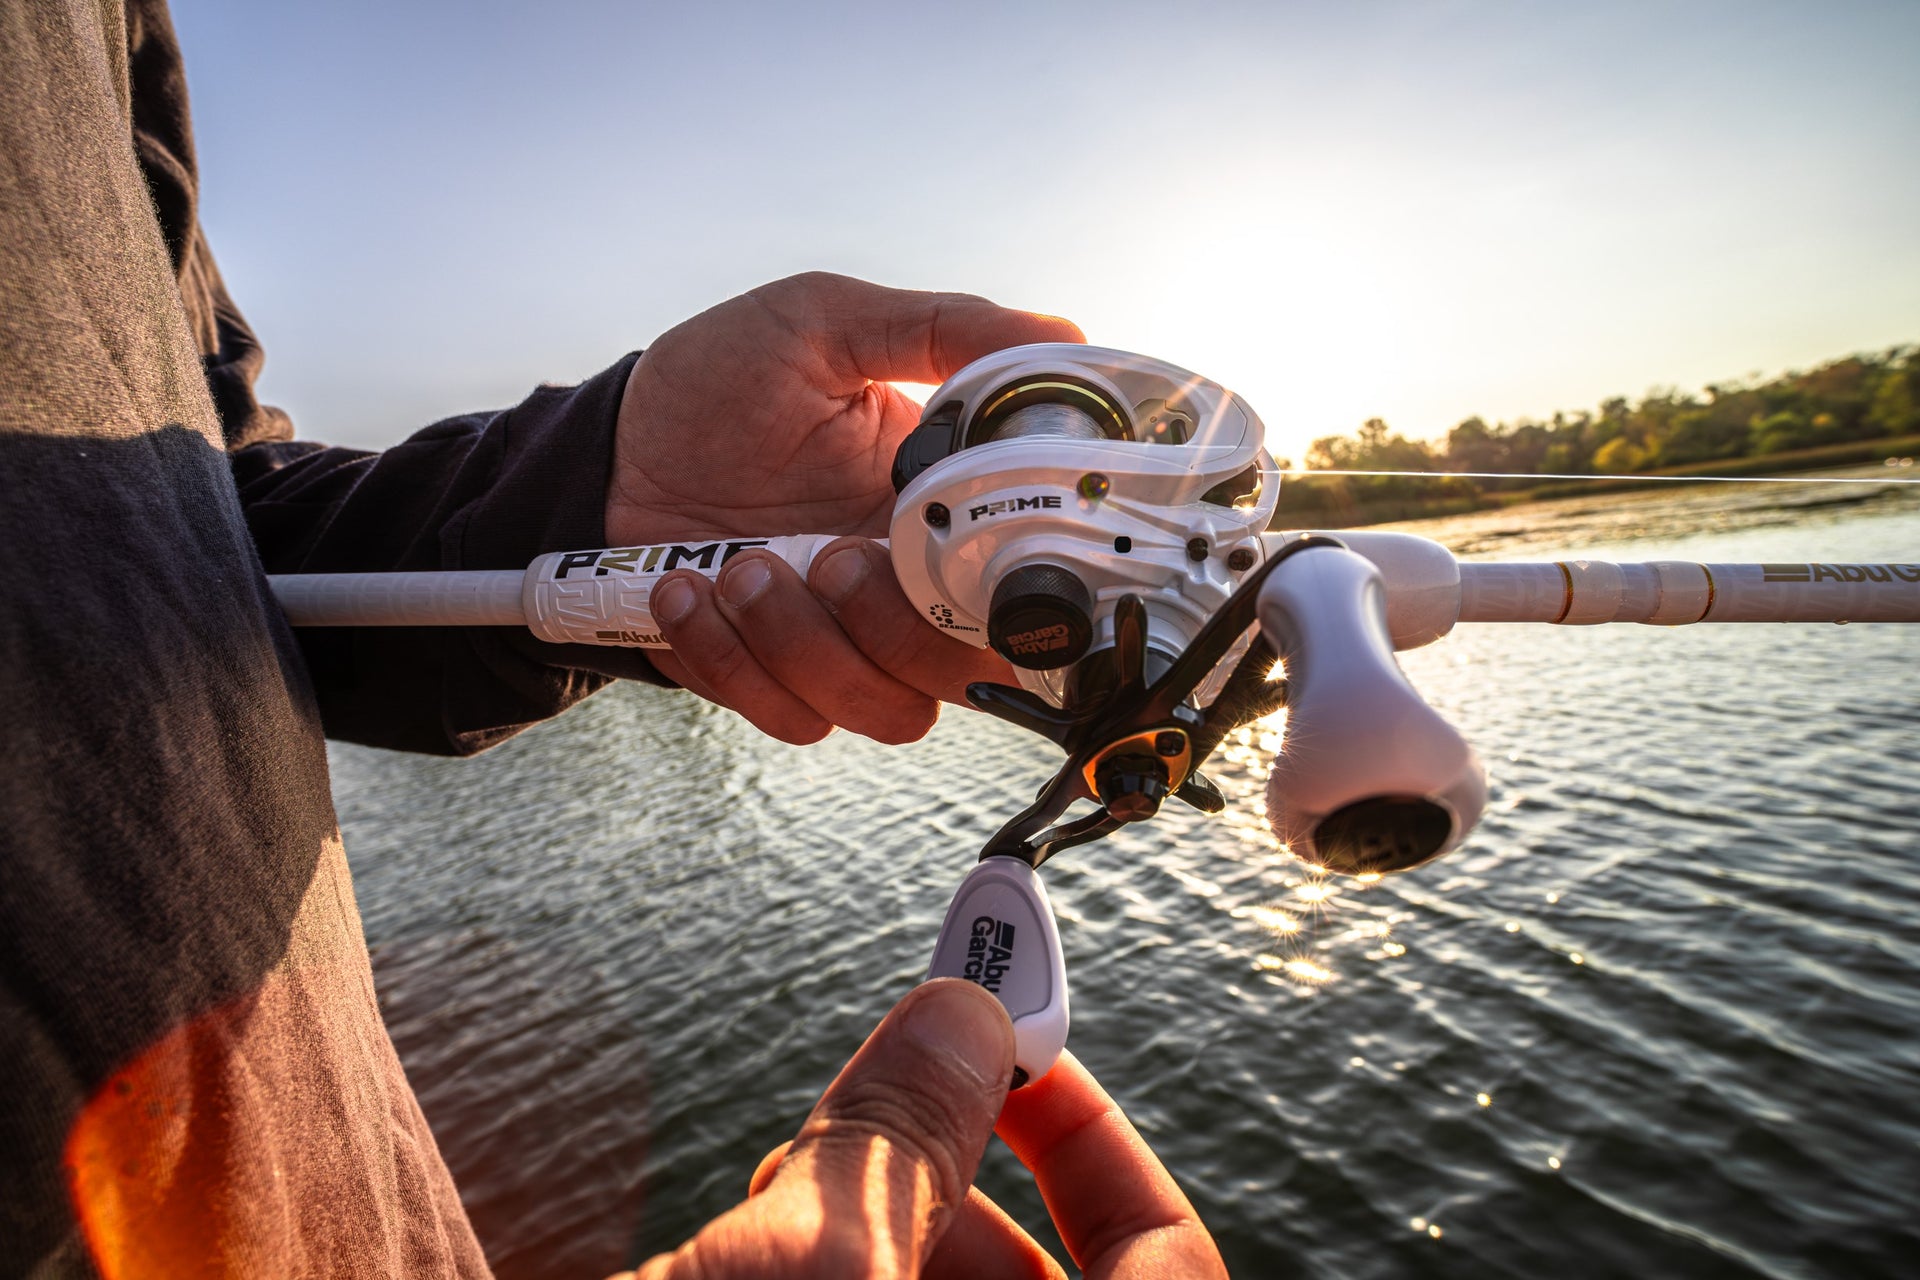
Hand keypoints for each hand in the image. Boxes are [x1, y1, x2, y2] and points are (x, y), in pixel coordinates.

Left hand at [609, 272, 1083, 743]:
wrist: (605, 450)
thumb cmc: (716, 382)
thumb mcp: (827, 321)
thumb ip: (945, 329)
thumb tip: (1064, 338)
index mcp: (941, 511)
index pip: (1021, 588)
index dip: (1016, 598)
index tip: (953, 555)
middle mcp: (903, 590)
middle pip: (964, 674)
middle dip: (892, 629)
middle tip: (826, 557)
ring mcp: (840, 643)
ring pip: (885, 710)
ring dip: (805, 645)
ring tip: (737, 566)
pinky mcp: (771, 679)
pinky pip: (790, 719)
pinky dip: (732, 660)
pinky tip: (686, 589)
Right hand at [621, 980, 1223, 1279]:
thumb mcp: (809, 1271)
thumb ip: (897, 1138)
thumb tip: (963, 1013)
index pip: (1167, 1260)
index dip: (1099, 1139)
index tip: (1017, 1055)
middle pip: (1031, 1273)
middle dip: (941, 1176)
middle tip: (865, 1110)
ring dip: (860, 1227)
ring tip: (771, 1193)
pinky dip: (821, 1271)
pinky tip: (733, 1248)